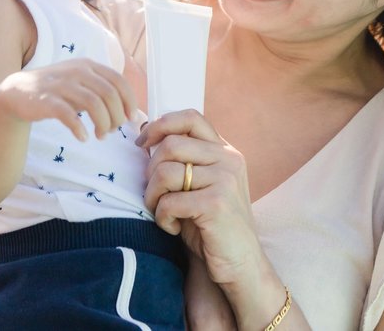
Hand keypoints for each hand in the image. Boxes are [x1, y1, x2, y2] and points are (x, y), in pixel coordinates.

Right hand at [0, 58, 137, 139]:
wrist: (19, 91)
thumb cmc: (59, 91)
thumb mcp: (84, 86)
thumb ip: (107, 96)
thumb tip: (137, 115)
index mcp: (89, 66)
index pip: (119, 81)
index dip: (129, 101)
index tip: (130, 119)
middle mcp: (77, 71)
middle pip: (109, 94)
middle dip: (116, 116)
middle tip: (111, 130)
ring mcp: (61, 84)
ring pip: (93, 103)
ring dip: (102, 123)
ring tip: (100, 135)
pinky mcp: (46, 100)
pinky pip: (68, 115)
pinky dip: (79, 128)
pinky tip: (83, 137)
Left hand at [137, 109, 261, 285]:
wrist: (240, 265)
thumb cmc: (210, 225)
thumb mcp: (200, 184)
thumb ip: (184, 159)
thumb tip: (146, 132)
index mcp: (224, 150)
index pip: (190, 117)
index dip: (161, 125)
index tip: (142, 142)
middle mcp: (228, 159)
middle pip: (171, 145)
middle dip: (151, 170)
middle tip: (152, 194)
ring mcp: (225, 180)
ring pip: (166, 172)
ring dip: (152, 196)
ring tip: (161, 212)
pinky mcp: (217, 204)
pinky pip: (170, 201)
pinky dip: (162, 217)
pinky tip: (172, 227)